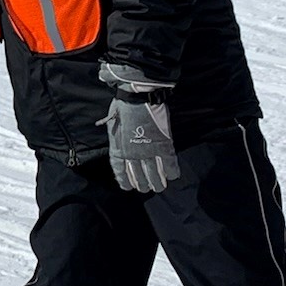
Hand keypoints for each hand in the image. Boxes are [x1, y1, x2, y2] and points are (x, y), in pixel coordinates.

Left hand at [98, 63, 179, 193]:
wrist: (136, 97)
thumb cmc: (122, 105)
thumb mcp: (113, 124)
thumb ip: (118, 136)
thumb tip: (119, 138)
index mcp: (118, 149)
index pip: (120, 171)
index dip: (125, 180)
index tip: (127, 187)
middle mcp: (132, 155)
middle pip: (139, 177)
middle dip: (144, 185)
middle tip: (147, 188)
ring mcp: (148, 152)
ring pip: (154, 175)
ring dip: (158, 183)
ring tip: (160, 187)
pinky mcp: (163, 146)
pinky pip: (169, 164)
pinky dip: (172, 171)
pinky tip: (173, 175)